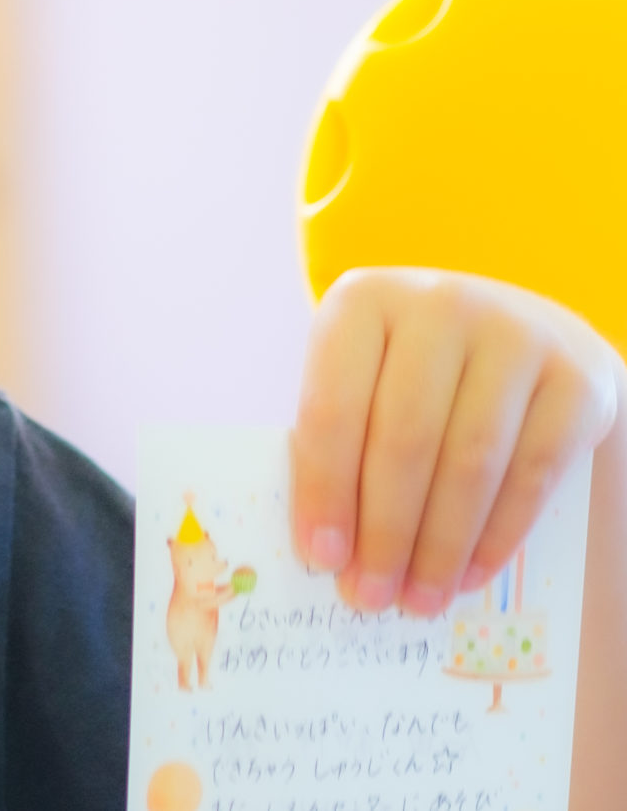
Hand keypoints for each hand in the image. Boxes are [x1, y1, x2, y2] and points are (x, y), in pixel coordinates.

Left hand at [292, 266, 624, 614]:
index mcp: (365, 300)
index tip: (320, 557)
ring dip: (440, 546)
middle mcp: (442, 305)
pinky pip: (535, 474)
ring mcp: (518, 335)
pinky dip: (498, 536)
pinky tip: (470, 576)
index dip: (324, 488)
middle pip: (406, 440)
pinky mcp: (580, 377)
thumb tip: (326, 545)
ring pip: (472, 463)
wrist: (519, 327)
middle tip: (369, 596)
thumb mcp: (361, 372)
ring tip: (418, 600)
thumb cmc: (412, 366)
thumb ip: (340, 435)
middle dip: (385, 531)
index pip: (334, 406)